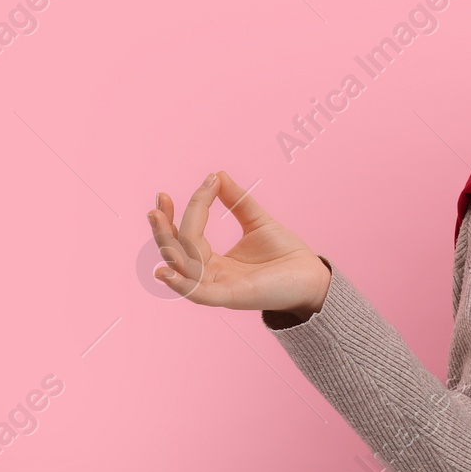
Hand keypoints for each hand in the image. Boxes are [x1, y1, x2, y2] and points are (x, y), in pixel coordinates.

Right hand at [148, 171, 330, 315]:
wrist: (314, 277)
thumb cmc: (286, 255)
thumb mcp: (258, 222)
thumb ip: (237, 201)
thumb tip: (217, 174)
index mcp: (213, 261)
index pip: (189, 233)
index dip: (190, 208)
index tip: (206, 180)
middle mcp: (210, 275)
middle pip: (177, 250)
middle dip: (164, 226)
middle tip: (159, 199)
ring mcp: (218, 287)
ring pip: (182, 265)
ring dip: (166, 242)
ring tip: (156, 216)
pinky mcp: (231, 297)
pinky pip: (198, 293)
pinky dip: (180, 284)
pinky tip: (164, 270)